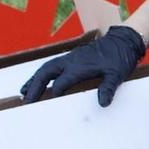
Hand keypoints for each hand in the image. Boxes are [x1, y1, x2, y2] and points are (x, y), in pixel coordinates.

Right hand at [20, 25, 145, 106]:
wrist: (124, 40)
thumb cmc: (120, 58)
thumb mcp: (117, 74)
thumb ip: (108, 88)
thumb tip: (103, 104)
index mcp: (79, 66)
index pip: (61, 83)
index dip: (54, 95)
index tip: (47, 108)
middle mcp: (70, 61)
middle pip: (45, 73)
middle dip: (34, 88)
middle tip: (26, 102)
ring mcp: (70, 58)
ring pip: (46, 68)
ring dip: (34, 80)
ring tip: (24, 93)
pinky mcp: (72, 57)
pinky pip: (52, 65)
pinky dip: (42, 74)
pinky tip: (38, 80)